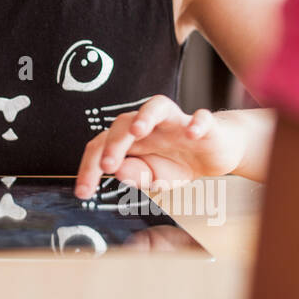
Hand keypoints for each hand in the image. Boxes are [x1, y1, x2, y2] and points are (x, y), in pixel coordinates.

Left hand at [74, 96, 242, 198]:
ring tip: (137, 131)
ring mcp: (177, 122)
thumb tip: (117, 171)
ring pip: (157, 106)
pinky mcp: (205, 125)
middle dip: (113, 144)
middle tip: (107, 166)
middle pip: (123, 123)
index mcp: (131, 140)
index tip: (84, 192)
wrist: (215, 154)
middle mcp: (150, 126)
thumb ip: (135, 174)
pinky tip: (192, 134)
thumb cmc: (178, 162)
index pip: (102, 146)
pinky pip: (202, 117)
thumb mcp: (154, 176)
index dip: (89, 168)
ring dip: (145, 116)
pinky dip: (197, 123)